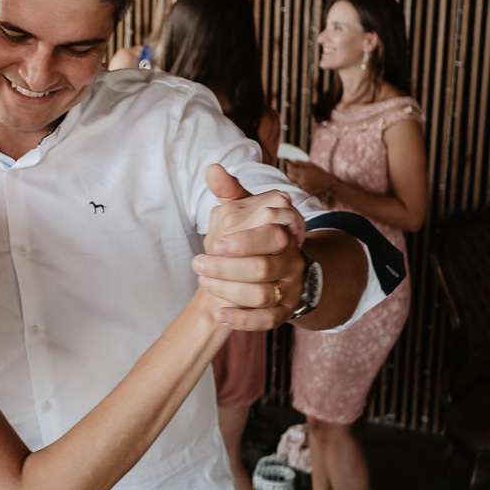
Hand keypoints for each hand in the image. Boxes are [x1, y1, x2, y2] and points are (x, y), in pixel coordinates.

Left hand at [194, 163, 306, 329]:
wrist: (275, 268)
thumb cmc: (253, 235)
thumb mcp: (245, 211)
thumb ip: (230, 192)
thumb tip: (212, 169)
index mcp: (284, 231)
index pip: (271, 235)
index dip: (244, 241)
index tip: (215, 243)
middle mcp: (292, 259)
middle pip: (264, 267)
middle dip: (227, 268)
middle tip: (198, 264)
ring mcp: (291, 286)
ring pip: (263, 294)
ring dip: (229, 291)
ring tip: (203, 283)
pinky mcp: (285, 311)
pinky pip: (268, 321)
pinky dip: (243, 320)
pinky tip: (219, 315)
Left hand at [285, 160, 336, 196]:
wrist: (329, 184)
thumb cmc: (320, 173)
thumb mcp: (311, 165)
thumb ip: (299, 163)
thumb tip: (288, 162)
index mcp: (303, 172)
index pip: (290, 169)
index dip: (290, 167)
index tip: (293, 166)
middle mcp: (301, 180)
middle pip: (289, 175)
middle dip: (291, 172)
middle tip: (297, 171)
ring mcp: (302, 186)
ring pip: (293, 181)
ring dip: (295, 178)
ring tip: (304, 176)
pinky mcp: (304, 191)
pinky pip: (298, 186)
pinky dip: (300, 183)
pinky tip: (307, 181)